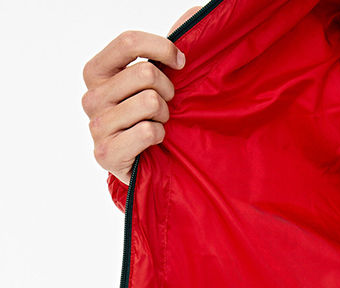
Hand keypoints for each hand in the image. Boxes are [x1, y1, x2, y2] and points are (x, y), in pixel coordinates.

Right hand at [81, 11, 200, 185]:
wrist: (142, 164)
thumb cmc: (148, 117)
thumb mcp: (153, 81)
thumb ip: (164, 50)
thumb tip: (193, 15)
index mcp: (96, 72)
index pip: (128, 42)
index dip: (162, 47)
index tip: (181, 62)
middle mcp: (91, 97)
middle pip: (145, 73)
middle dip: (167, 90)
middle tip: (166, 105)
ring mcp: (96, 126)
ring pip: (149, 102)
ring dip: (164, 115)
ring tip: (158, 124)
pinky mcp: (106, 152)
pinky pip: (148, 131)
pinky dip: (159, 136)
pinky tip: (152, 143)